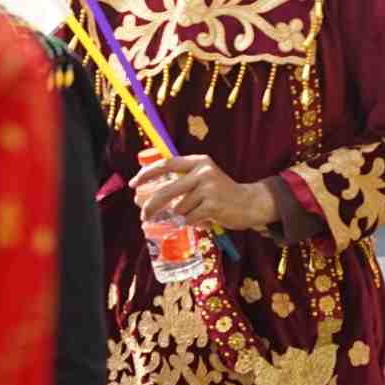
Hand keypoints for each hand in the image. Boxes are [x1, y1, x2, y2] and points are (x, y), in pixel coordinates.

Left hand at [132, 155, 275, 230]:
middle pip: (166, 190)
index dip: (146, 174)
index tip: (133, 184)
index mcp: (199, 161)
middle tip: (143, 215)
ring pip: (179, 208)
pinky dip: (191, 222)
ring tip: (196, 214)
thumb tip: (146, 195)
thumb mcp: (204, 178)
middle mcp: (203, 171)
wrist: (250, 203)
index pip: (166, 164)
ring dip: (182, 216)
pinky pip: (189, 218)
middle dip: (150, 205)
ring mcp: (209, 188)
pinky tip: (204, 219)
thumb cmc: (221, 193)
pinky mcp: (213, 205)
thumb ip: (181, 181)